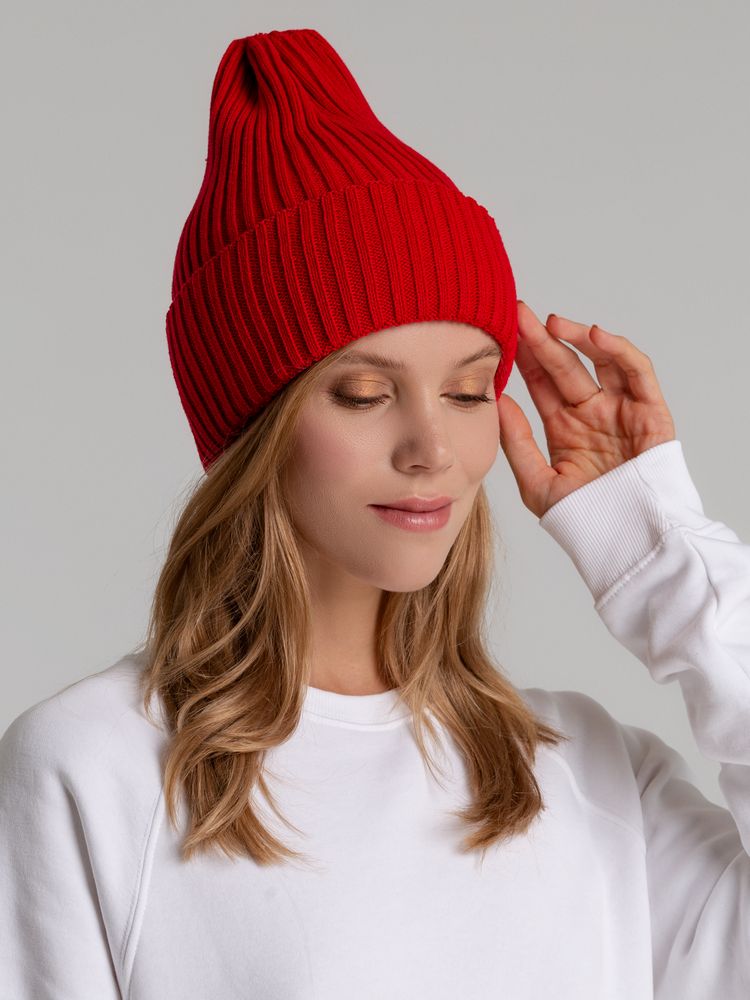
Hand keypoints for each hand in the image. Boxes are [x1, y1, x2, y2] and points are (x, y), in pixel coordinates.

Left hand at [497, 301, 676, 518]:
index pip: (540, 383)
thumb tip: (495, 401)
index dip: (523, 357)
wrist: (626, 541)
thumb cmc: (584, 519)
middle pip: (564, 366)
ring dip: (575, 339)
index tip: (501, 332)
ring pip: (599, 362)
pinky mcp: (650, 412)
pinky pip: (637, 373)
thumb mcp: (537, 482)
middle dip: (540, 339)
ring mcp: (621, 410)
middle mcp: (592, 413)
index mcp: (565, 427)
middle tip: (517, 314)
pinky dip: (618, 351)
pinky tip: (593, 337)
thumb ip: (516, 442)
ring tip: (550, 323)